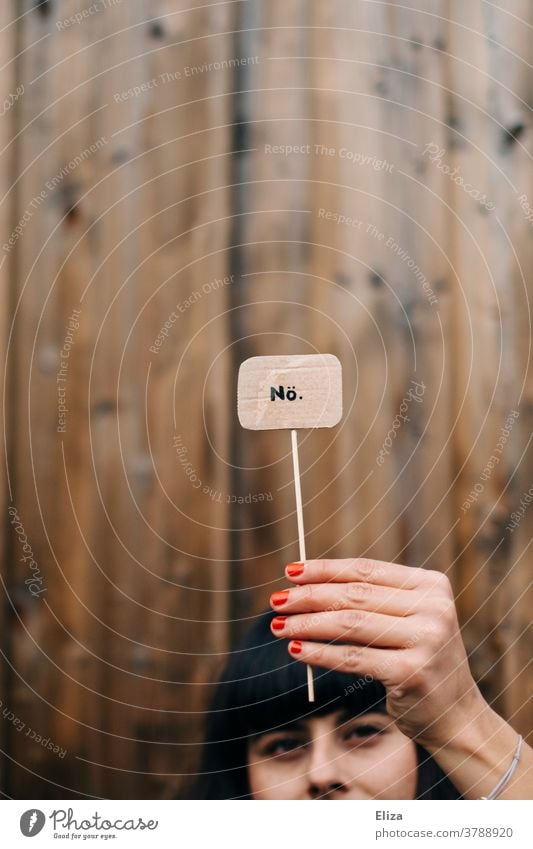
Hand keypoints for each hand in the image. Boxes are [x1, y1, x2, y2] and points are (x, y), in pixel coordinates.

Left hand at [269, 558, 483, 748]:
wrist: (457, 717)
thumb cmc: (420, 662)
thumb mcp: (405, 622)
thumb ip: (371, 601)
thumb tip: (306, 584)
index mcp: (431, 585)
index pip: (367, 570)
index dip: (325, 569)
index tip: (291, 570)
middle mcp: (434, 608)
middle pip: (355, 595)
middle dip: (309, 596)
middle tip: (277, 599)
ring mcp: (427, 640)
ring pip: (350, 624)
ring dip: (307, 623)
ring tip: (278, 625)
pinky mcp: (413, 672)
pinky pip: (353, 658)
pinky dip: (319, 653)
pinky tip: (295, 649)